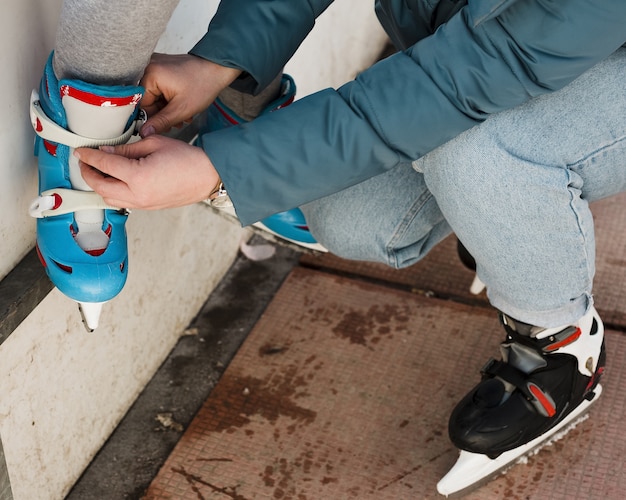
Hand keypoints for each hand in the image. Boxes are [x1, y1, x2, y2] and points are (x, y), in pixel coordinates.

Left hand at [75, 135, 219, 209]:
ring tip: (97, 172)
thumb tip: (107, 152)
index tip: (81, 151)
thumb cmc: (187, 159)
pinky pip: (123, 203)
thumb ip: (127, 149)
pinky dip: (113, 193)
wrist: (208, 177)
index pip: (104, 165)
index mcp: (138, 177)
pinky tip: (114, 182)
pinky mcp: (149, 207)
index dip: (89, 157)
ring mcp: (143, 204)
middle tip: (84, 162)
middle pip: (101, 187)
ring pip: (110, 199)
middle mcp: (138, 195)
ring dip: (99, 186)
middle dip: (88, 174)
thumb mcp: (154, 144)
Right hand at [139, 53, 240, 136]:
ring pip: (155, 96)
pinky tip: (182, 106)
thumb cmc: (203, 85)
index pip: (141, 104)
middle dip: (163, 114)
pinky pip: (160, 88)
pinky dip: (169, 99)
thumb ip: (161, 122)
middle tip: (177, 123)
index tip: (163, 127)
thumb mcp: (181, 109)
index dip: (152, 119)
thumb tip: (144, 132)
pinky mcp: (162, 68)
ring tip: (183, 116)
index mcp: (150, 75)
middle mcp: (148, 67)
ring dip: (168, 109)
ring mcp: (155, 66)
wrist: (217, 69)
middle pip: (148, 100)